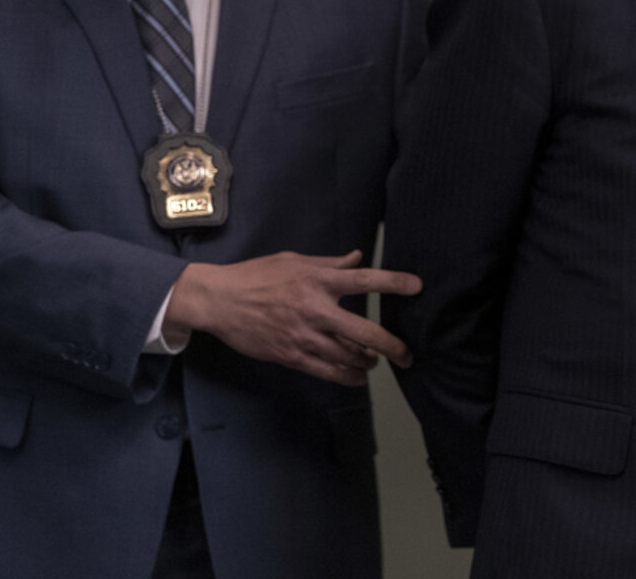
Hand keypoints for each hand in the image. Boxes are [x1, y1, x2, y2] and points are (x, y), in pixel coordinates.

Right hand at [164, 250, 421, 385]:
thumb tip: (358, 258)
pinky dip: (346, 376)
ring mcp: (303, 335)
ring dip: (367, 362)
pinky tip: (357, 377)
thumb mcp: (294, 260)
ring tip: (375, 362)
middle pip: (363, 331)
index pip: (363, 280)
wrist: (219, 300)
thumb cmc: (256, 275)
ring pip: (346, 357)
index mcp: (317, 280)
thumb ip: (329, 263)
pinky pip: (326, 371)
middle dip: (391, 345)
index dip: (393, 282)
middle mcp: (315, 309)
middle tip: (407, 354)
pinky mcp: (290, 355)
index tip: (417, 286)